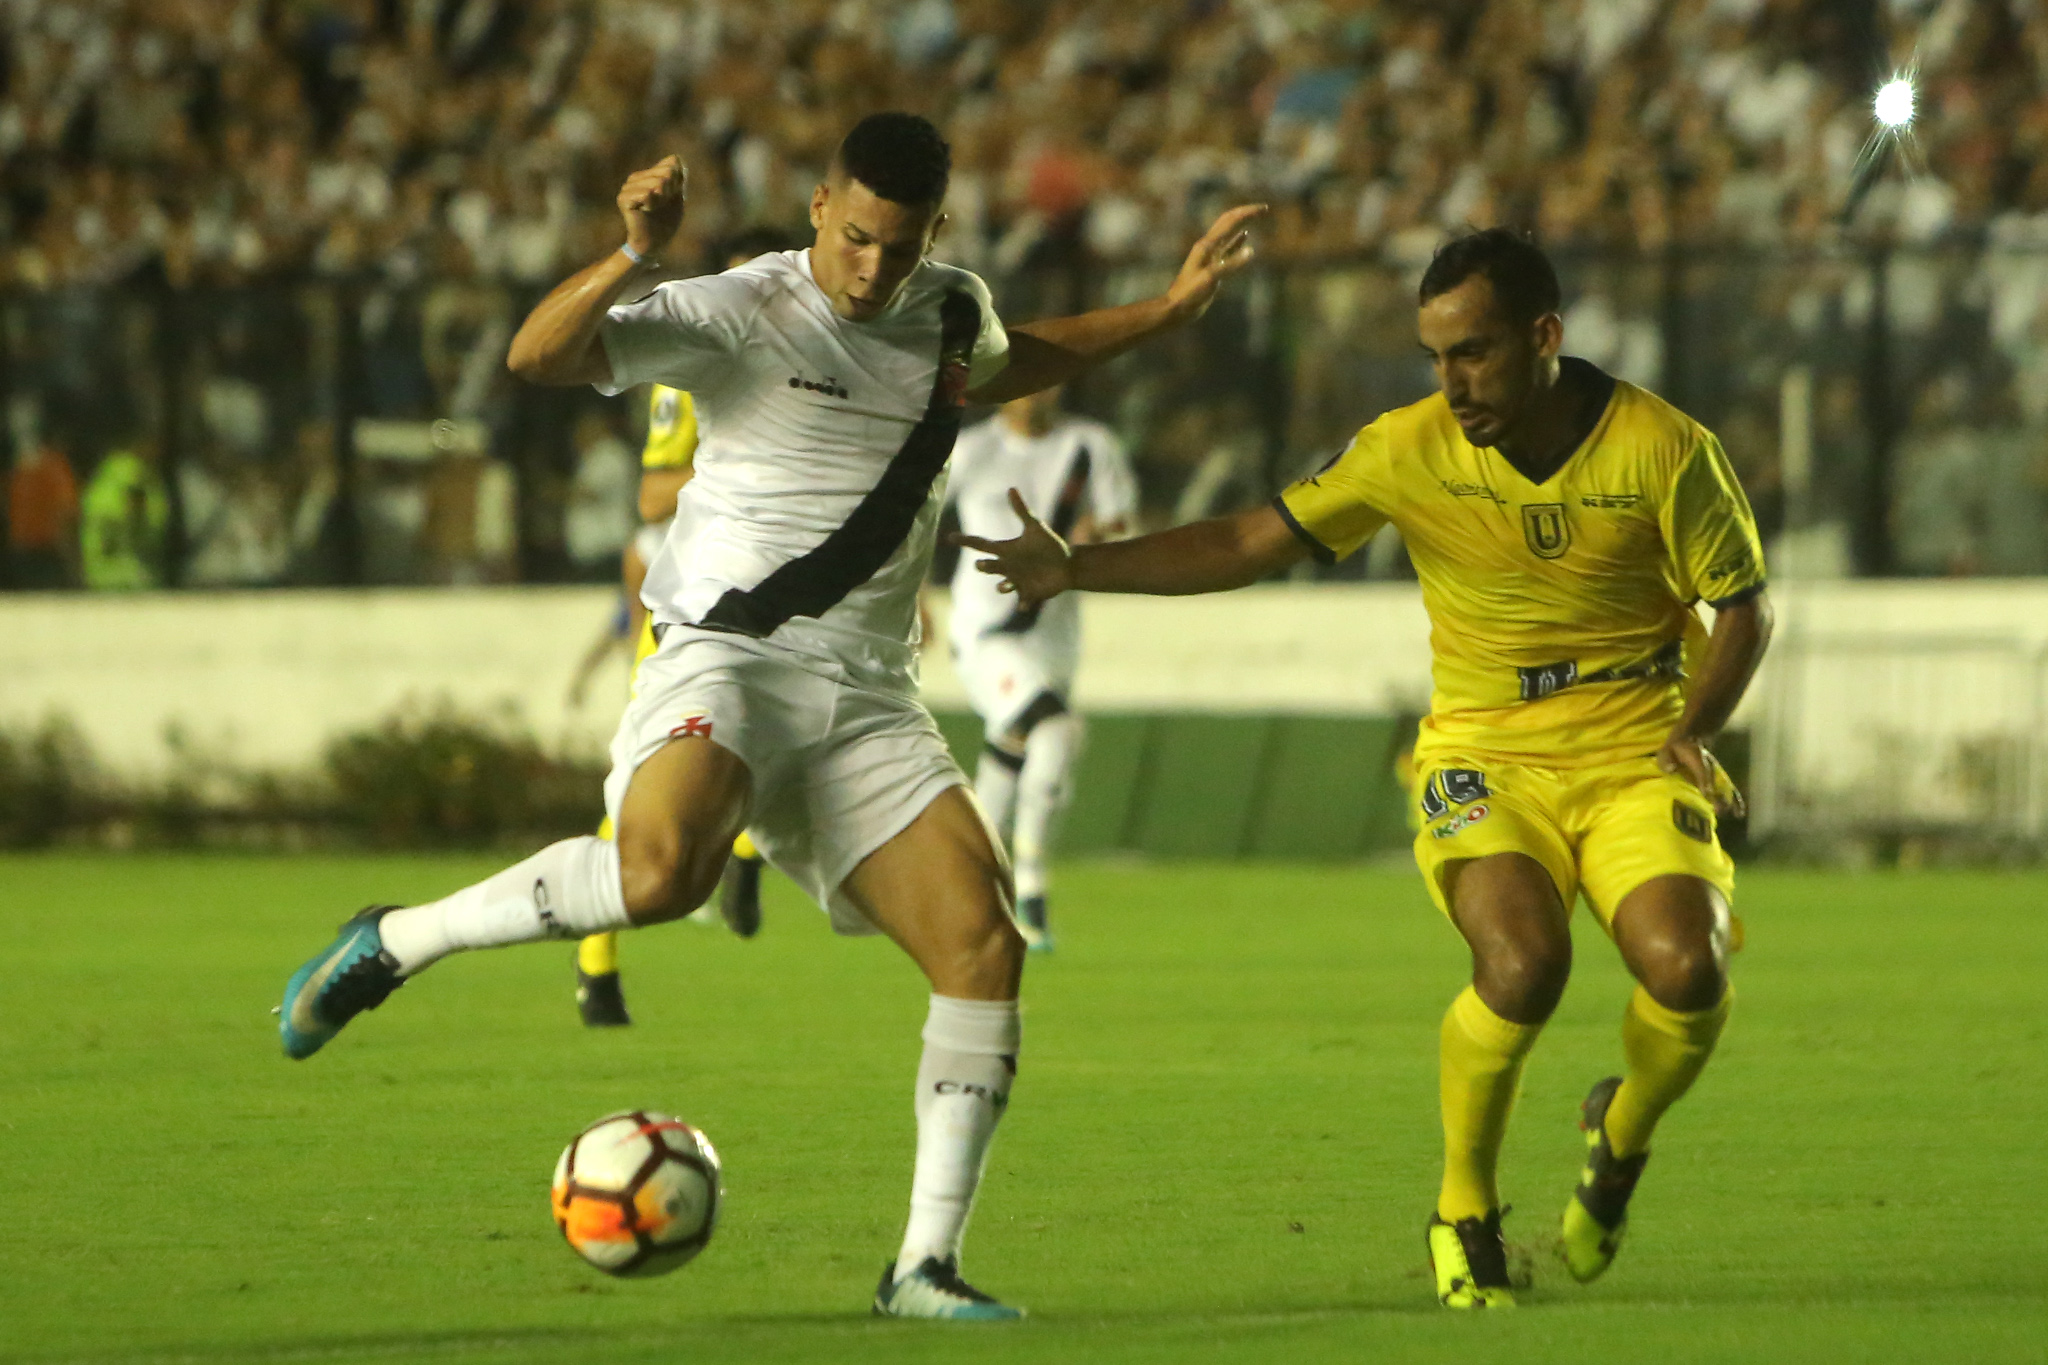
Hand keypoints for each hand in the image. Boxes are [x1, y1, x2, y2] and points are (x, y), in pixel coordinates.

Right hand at [617, 155, 686, 258]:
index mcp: (648, 174)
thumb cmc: (666, 220)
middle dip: (670, 192)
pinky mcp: (623, 198)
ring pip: (657, 183)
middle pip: (666, 173)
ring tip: (653, 209)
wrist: (655, 242)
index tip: (670, 197)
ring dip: (661, 200)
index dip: (677, 184)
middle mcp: (636, 178)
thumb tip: (676, 157)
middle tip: (661, 205)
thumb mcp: (677, 195)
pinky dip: (652, 205)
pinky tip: (646, 211)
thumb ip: (678, 176)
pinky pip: (646, 194)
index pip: (671, 165)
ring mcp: (628, 187)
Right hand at [951, 490, 1074, 608]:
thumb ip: (1021, 510)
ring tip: (1003, 587)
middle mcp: (1007, 567)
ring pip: (1002, 587)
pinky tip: (1024, 605)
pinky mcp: (1029, 594)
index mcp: (1006, 551)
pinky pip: (1023, 601)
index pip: (981, 545)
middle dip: (984, 566)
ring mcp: (1017, 582)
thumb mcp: (1035, 527)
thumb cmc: (1049, 546)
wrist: (1066, 565)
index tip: (950, 537)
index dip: (966, 541)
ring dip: (1001, 586)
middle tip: (980, 563)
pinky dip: (1023, 603)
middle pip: (988, 567)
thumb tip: (1011, 488)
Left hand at [1162, 204, 1266, 324]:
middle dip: (1246, 213)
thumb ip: (1231, 264)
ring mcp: (1211, 255)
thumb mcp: (1211, 278)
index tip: (1265, 208)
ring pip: (1229, 233)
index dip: (1248, 212)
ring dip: (1243, 223)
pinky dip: (1238, 241)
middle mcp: (1209, 246)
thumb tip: (1251, 251)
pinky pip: (1228, 248)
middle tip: (1264, 208)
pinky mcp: (1214, 266)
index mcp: (1207, 244)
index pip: (1230, 221)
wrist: (1177, 308)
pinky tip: (1246, 237)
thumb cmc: (1190, 294)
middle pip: (1229, 222)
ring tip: (1257, 216)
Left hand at [1657, 731, 1744, 819]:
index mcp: (1697, 759)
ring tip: (1737, 814)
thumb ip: (1666, 759)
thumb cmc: (1675, 749)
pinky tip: (1739, 813)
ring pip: (1726, 787)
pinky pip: (1728, 790)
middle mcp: (1710, 767)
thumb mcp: (1667, 751)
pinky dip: (1735, 801)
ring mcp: (1715, 774)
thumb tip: (1671, 768)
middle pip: (1716, 782)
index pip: (1702, 770)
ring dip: (1731, 800)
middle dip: (1718, 796)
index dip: (1704, 781)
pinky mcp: (1717, 780)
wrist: (1689, 740)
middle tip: (1720, 810)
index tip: (1707, 793)